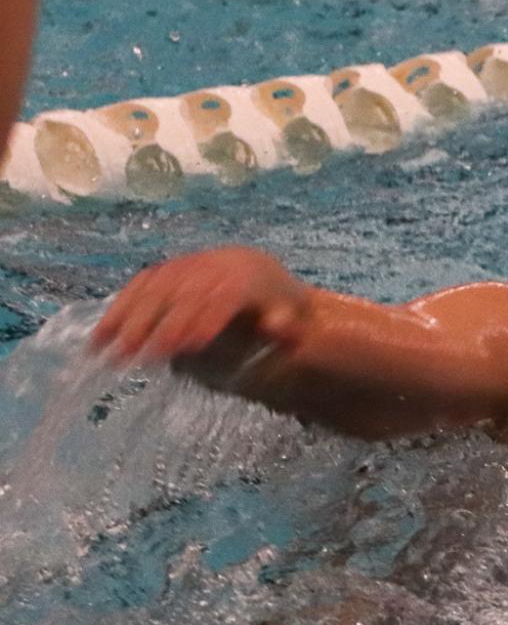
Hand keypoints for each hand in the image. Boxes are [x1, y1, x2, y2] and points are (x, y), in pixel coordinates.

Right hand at [92, 246, 309, 366]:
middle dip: (155, 326)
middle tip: (132, 358)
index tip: (183, 348)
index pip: (220, 298)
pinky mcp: (167, 269)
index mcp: (243, 278)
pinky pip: (140, 285)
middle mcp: (210, 267)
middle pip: (178, 295)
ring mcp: (184, 265)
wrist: (257, 268)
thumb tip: (280, 329)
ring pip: (152, 289)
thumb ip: (284, 325)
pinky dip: (119, 307)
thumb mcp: (288, 314)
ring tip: (104, 351)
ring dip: (126, 319)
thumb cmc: (274, 302)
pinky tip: (101, 334)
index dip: (201, 320)